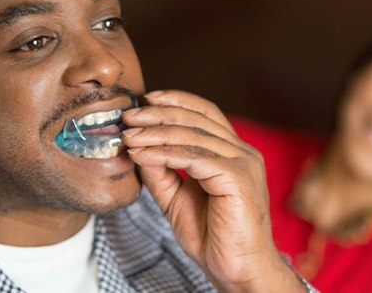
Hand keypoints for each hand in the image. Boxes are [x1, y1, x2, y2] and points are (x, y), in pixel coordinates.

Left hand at [122, 90, 305, 291]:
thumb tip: (137, 146)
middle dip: (159, 113)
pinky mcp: (238, 178)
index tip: (146, 100)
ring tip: (128, 136)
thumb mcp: (176, 198)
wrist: (237, 270)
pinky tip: (141, 154)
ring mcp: (243, 163)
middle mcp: (242, 152)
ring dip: (155, 133)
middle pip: (198, 118)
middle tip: (129, 115)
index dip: (176, 101)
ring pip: (193, 135)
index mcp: (233, 153)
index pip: (205, 113)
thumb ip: (161, 172)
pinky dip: (163, 153)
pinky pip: (193, 157)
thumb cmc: (212, 237)